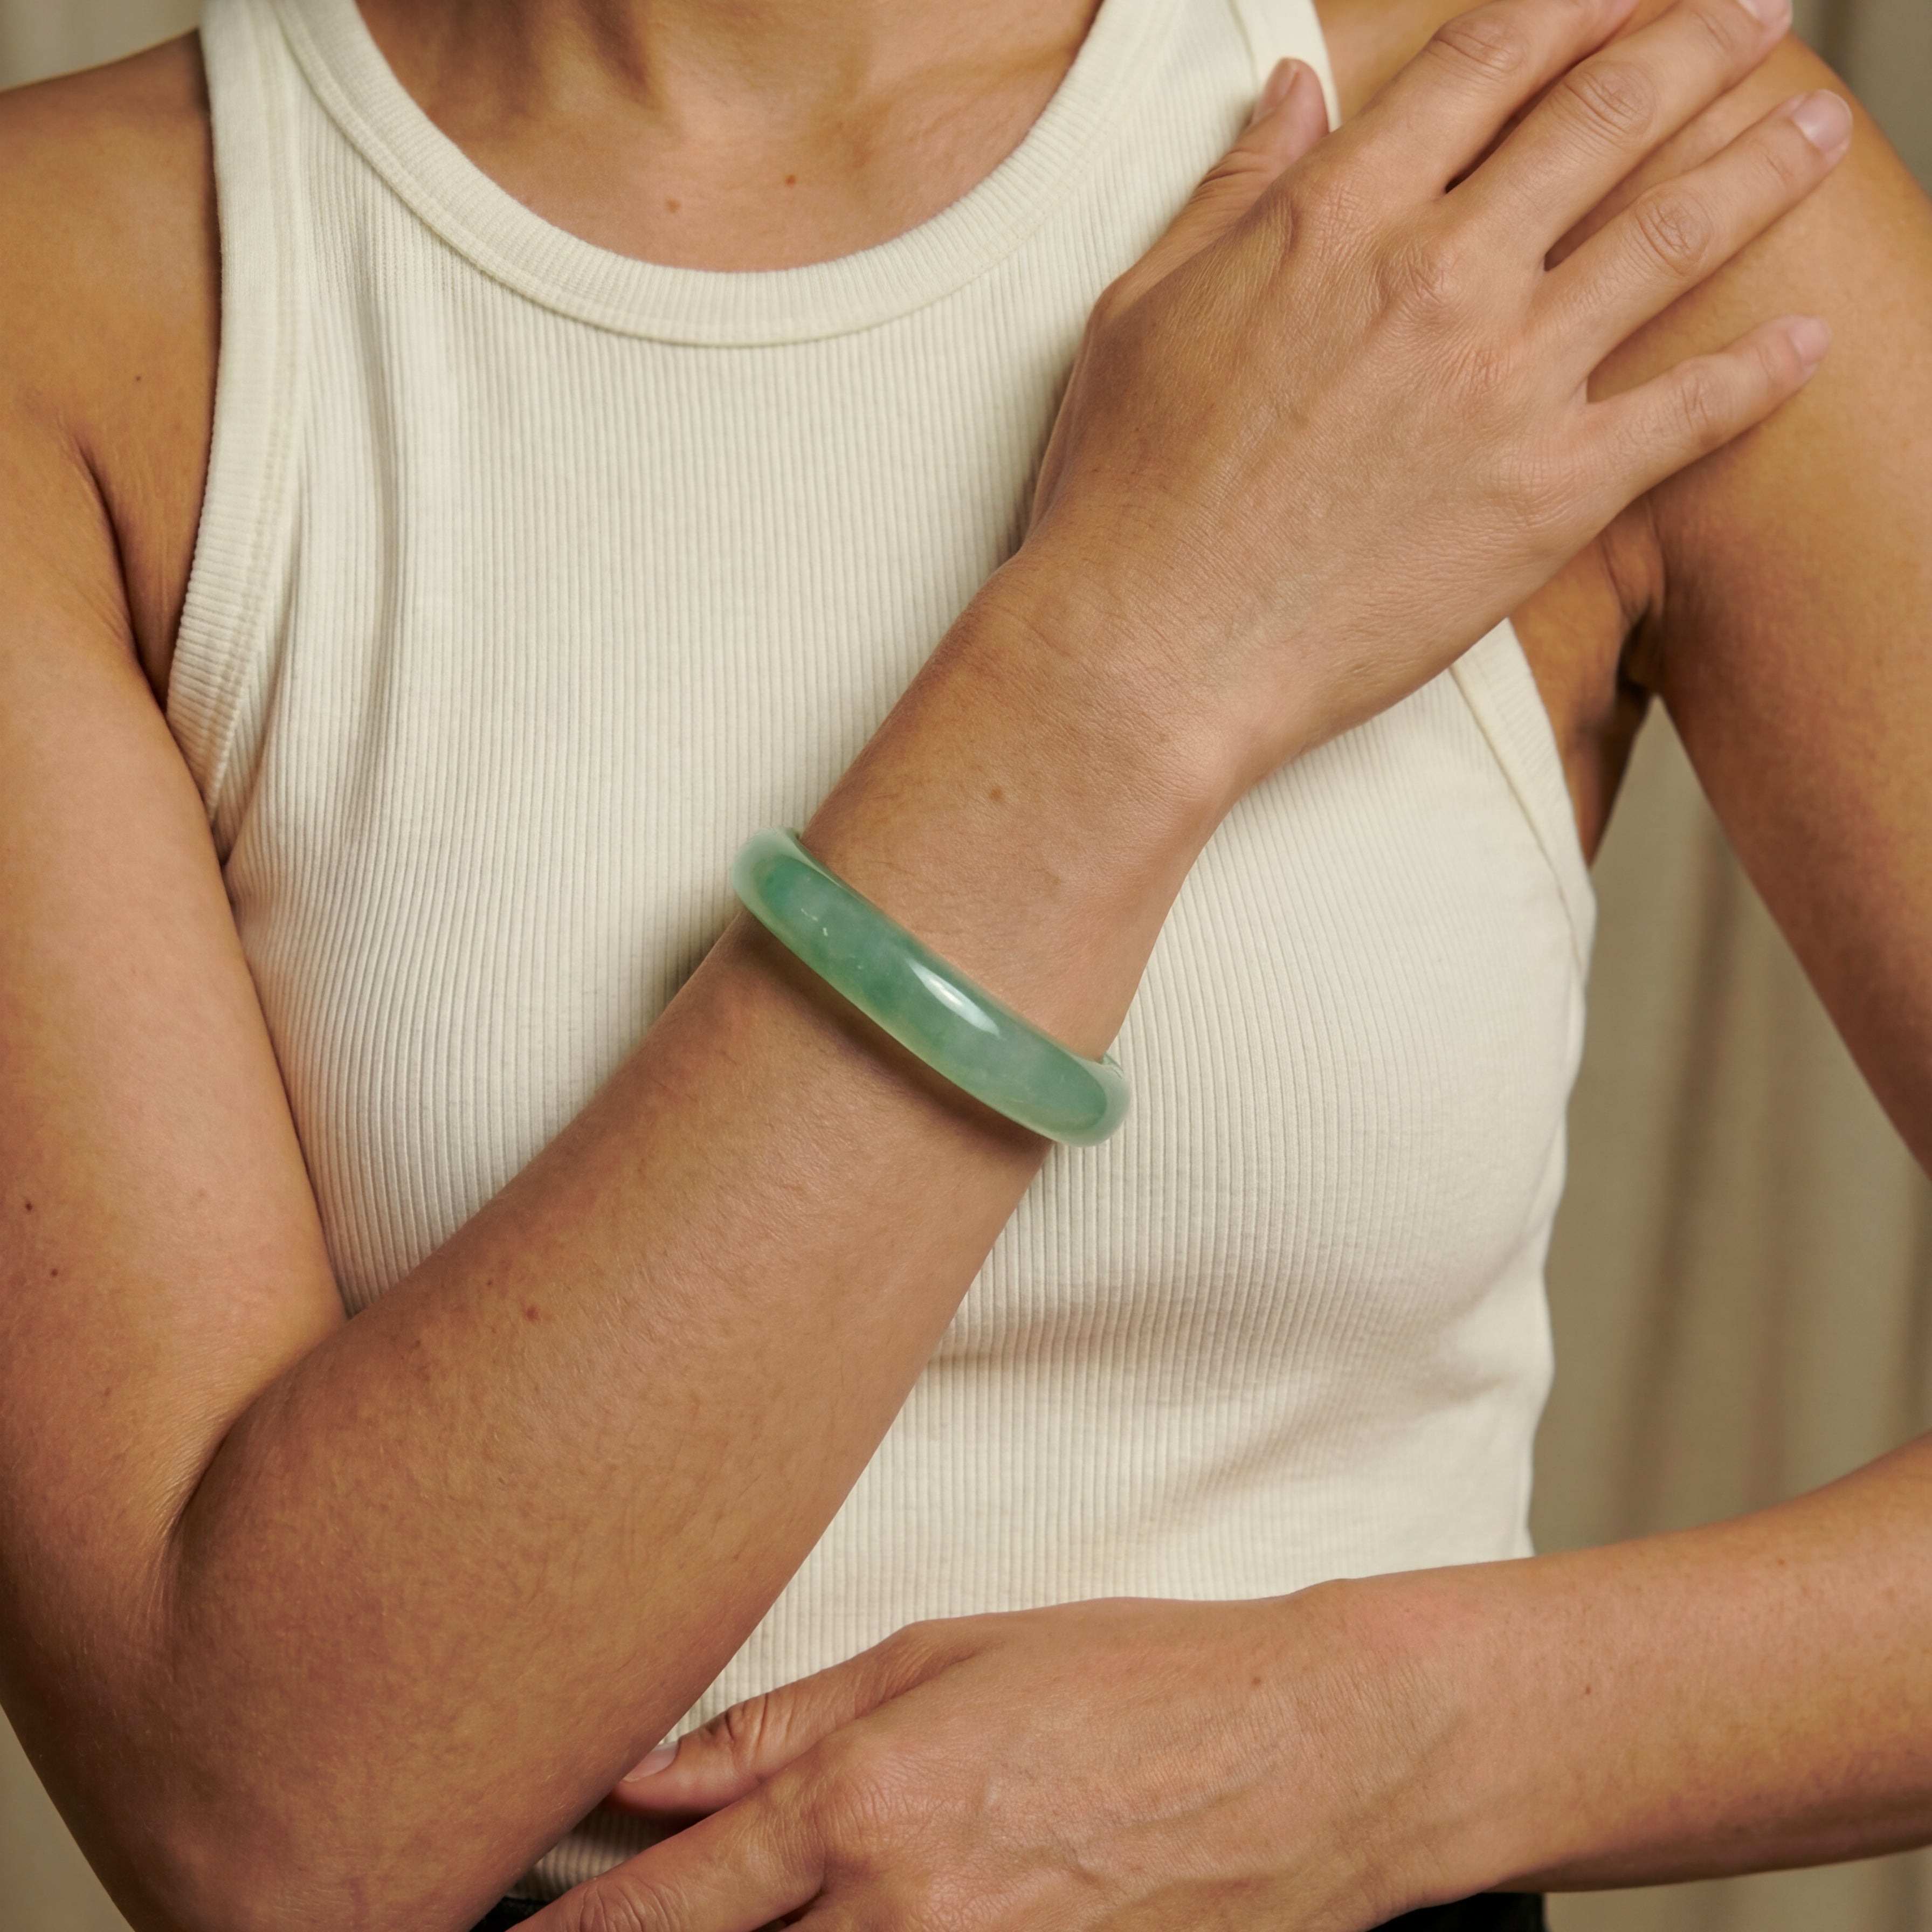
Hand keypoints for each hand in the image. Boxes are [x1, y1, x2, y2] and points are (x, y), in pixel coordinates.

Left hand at [538, 1594, 1457, 1931]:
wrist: (1299, 1758)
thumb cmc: (1127, 1679)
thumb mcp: (944, 1657)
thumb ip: (782, 1727)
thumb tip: (651, 1777)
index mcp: (868, 1806)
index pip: (668, 1908)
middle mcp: (903, 1919)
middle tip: (621, 1931)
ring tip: (761, 1911)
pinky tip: (873, 1918)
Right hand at [1020, 0, 1845, 794]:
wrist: (1150, 653)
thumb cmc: (1124, 492)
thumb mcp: (1142, 310)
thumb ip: (1235, 192)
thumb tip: (1295, 90)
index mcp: (1338, 218)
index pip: (1486, 65)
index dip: (1572, 9)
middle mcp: (1441, 276)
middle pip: (1606, 121)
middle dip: (1700, 50)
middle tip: (1762, 19)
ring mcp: (1506, 384)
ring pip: (1674, 238)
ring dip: (1765, 167)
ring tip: (1820, 128)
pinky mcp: (1550, 495)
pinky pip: (1689, 413)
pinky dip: (1761, 369)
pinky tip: (1808, 339)